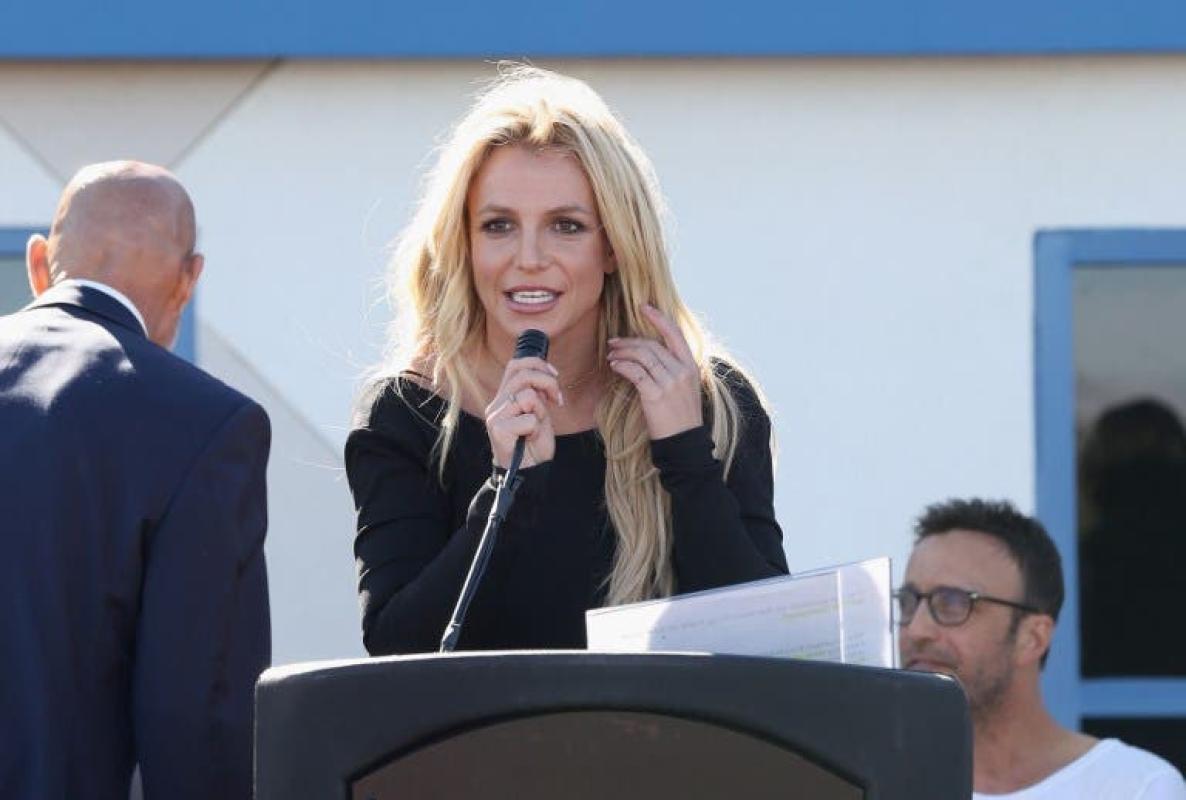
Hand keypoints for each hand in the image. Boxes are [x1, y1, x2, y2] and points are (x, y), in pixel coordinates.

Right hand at [485, 356, 561, 468]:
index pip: (515, 365)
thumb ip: (537, 392)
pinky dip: (536, 429)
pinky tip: (530, 438)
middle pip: (522, 375)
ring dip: (541, 411)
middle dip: (548, 383)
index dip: (538, 363)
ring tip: (537, 426)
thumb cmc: (534, 443)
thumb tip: (546, 372)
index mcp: (505, 396)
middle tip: (556, 400)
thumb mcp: (540, 411)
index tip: (554, 375)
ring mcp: (495, 417)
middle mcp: (496, 403)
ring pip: (527, 396)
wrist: (528, 471)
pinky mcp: (498, 430)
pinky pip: (528, 419)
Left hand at [607, 304, 703, 439]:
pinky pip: (635, 372)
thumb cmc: (680, 416)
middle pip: (652, 345)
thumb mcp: (685, 388)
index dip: (658, 318)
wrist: (684, 442)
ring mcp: (670, 382)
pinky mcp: (656, 394)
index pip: (675, 334)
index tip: (643, 307)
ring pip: (642, 356)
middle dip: (629, 341)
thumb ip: (673, 369)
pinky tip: (614, 366)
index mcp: (691, 366)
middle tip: (614, 342)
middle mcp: (682, 371)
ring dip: (622, 353)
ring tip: (611, 355)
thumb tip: (650, 354)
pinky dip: (622, 366)